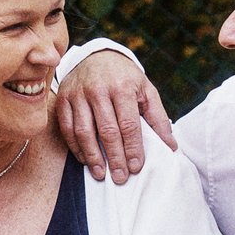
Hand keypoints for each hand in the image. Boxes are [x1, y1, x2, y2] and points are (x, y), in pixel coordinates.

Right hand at [54, 51, 175, 184]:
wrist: (96, 56)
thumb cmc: (125, 78)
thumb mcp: (146, 91)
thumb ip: (158, 118)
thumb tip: (171, 147)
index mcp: (123, 87)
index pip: (129, 124)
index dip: (133, 148)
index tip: (137, 167)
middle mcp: (98, 89)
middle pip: (107, 130)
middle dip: (115, 157)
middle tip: (121, 177)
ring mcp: (78, 94)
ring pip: (84, 131)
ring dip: (93, 156)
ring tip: (101, 174)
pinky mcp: (63, 99)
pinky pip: (67, 128)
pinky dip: (76, 147)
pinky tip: (85, 160)